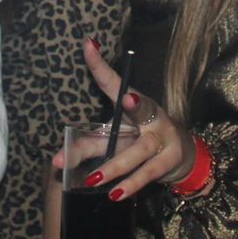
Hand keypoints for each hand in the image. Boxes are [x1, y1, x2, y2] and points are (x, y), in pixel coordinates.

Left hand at [64, 38, 197, 202]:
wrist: (182, 157)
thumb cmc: (138, 141)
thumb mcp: (113, 139)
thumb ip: (85, 146)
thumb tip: (55, 161)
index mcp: (134, 102)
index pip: (114, 82)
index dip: (100, 64)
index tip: (88, 44)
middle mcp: (151, 115)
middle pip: (143, 108)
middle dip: (137, 105)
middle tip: (128, 99)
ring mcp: (163, 138)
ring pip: (139, 152)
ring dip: (116, 166)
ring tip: (94, 179)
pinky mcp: (169, 161)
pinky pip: (147, 174)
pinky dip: (131, 185)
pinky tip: (115, 195)